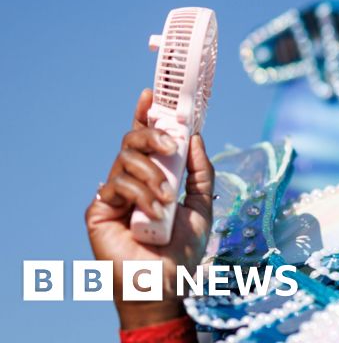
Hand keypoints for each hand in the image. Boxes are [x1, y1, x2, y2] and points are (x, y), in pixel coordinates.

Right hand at [85, 89, 214, 328]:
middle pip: (132, 141)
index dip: (146, 115)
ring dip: (152, 174)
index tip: (151, 94)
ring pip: (125, 159)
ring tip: (166, 198)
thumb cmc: (182, 248)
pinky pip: (116, 184)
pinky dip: (139, 193)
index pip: (146, 139)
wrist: (165, 281)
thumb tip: (194, 136)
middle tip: (170, 146)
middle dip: (151, 135)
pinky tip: (152, 211)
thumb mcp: (202, 203)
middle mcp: (132, 181)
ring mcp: (114, 194)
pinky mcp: (99, 209)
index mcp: (154, 176)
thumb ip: (200, 170)